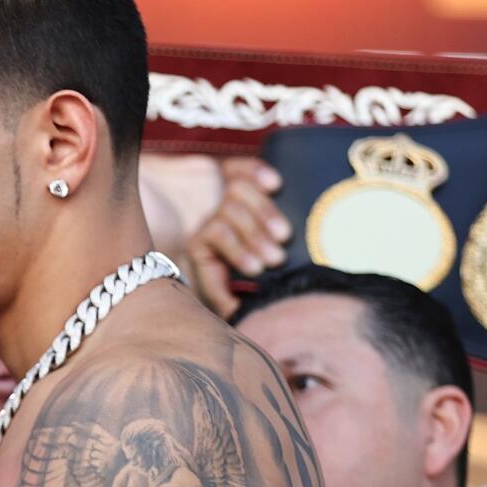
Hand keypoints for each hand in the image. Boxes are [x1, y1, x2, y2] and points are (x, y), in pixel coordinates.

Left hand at [184, 156, 288, 317]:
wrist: (246, 253)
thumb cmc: (238, 288)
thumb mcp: (228, 302)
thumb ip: (232, 307)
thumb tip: (243, 318)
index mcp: (201, 248)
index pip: (214, 237)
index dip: (236, 251)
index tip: (258, 270)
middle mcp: (208, 220)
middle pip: (229, 214)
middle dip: (254, 237)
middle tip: (278, 258)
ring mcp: (219, 198)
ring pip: (238, 191)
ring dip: (264, 213)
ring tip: (284, 235)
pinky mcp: (231, 179)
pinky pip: (240, 168)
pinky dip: (257, 172)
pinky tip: (276, 184)